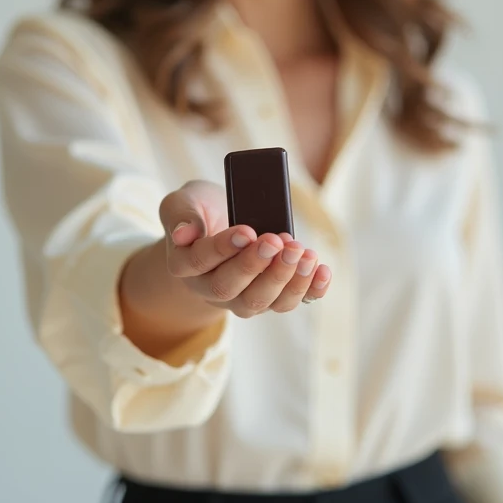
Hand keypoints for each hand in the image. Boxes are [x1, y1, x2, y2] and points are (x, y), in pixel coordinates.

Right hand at [161, 179, 331, 316]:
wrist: (218, 226)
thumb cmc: (201, 211)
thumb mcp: (184, 200)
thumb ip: (180, 212)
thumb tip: (184, 233)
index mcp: (184, 263)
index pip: (199, 261)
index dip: (223, 248)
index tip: (246, 231)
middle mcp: (209, 288)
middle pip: (229, 288)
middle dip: (256, 265)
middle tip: (277, 241)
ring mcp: (240, 297)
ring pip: (260, 301)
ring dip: (285, 279)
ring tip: (303, 253)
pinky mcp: (269, 297)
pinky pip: (288, 301)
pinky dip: (309, 289)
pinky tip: (322, 270)